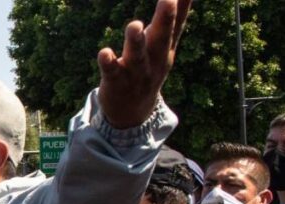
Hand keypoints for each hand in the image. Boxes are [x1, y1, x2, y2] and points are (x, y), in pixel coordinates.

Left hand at [97, 0, 190, 127]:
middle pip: (161, 40)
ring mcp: (135, 74)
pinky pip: (111, 72)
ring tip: (135, 25)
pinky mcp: (115, 83)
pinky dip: (108, 63)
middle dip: (165, 20)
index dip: (181, 8)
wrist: (133, 112)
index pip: (176, 26)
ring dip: (136, 41)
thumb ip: (175, 19)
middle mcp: (154, 60)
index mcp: (166, 49)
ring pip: (137, 57)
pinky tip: (104, 52)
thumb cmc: (150, 68)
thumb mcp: (165, 46)